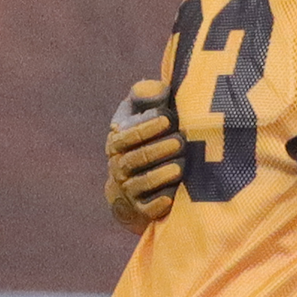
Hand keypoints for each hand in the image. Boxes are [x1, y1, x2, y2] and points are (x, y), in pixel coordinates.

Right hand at [104, 79, 183, 232]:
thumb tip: (157, 87)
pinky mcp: (141, 209)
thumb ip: (147, 101)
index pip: (127, 135)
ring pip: (142, 182)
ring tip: (180, 167)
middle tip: (179, 142)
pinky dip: (158, 203)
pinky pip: (147, 207)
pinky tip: (171, 196)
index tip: (167, 118)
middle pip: (135, 158)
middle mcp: (119, 166)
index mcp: (117, 143)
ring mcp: (129, 189)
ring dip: (160, 175)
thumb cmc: (146, 142)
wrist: (133, 187)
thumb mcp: (141, 118)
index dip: (146, 126)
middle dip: (158, 149)